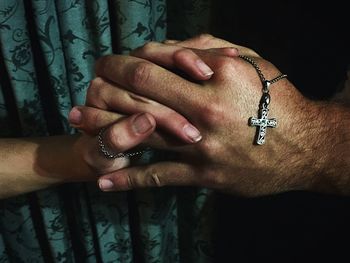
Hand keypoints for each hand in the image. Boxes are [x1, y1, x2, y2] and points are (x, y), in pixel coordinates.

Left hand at [80, 40, 327, 196]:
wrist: (306, 146)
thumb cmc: (277, 99)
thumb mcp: (249, 60)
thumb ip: (205, 48)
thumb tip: (163, 49)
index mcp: (214, 77)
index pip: (150, 66)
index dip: (120, 64)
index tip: (106, 65)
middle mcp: (203, 111)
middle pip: (137, 98)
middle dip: (103, 91)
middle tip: (83, 91)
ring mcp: (201, 147)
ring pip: (140, 136)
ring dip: (103, 129)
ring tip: (77, 125)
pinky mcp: (204, 175)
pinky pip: (159, 177)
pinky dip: (129, 179)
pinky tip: (104, 181)